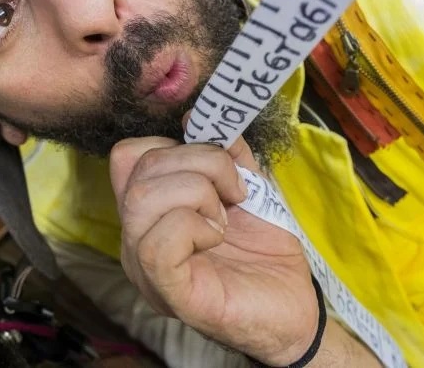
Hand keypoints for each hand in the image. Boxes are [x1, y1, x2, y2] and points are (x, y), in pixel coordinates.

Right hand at [109, 130, 316, 365]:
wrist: (294, 307)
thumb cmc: (266, 252)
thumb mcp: (249, 187)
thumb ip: (228, 153)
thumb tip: (200, 116)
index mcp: (151, 213)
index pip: (128, 156)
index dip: (173, 143)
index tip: (220, 163)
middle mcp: (137, 240)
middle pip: (138, 168)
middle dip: (200, 163)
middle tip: (235, 191)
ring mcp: (147, 268)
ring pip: (142, 199)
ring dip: (199, 193)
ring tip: (224, 218)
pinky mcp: (169, 292)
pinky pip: (157, 243)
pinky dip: (194, 226)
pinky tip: (216, 237)